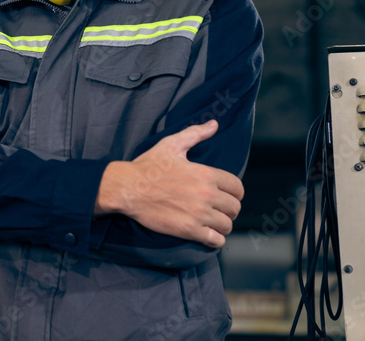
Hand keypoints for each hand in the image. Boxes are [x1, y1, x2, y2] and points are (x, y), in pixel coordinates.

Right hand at [95, 120, 243, 248]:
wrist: (127, 188)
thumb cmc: (148, 166)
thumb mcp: (171, 145)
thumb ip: (195, 134)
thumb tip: (214, 125)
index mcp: (206, 174)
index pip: (237, 188)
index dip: (234, 192)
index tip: (226, 195)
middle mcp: (206, 194)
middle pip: (234, 208)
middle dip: (228, 209)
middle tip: (217, 209)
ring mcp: (198, 214)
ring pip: (227, 225)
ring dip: (222, 225)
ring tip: (212, 222)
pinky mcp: (189, 230)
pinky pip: (215, 240)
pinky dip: (215, 239)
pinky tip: (207, 234)